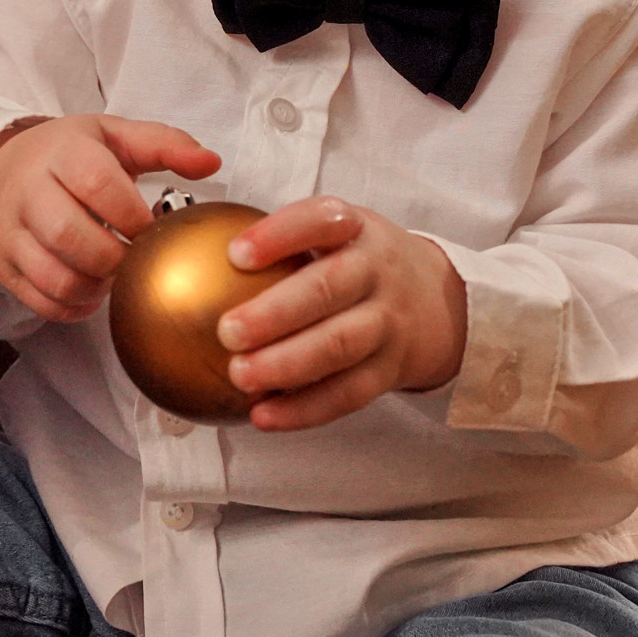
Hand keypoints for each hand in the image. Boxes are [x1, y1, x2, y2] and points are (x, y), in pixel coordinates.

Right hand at [0, 115, 220, 322]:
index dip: (133, 215)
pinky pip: (40, 302)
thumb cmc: (67, 155)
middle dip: (115, 258)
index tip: (153, 230)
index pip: (97, 184)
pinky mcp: (2, 265)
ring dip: (96, 287)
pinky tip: (92, 291)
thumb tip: (211, 162)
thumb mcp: (113, 136)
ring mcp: (9, 232)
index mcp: (61, 153)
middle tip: (138, 260)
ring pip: (54, 276)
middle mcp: (27, 191)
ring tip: (115, 274)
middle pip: (70, 235)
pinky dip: (74, 307)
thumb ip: (164, 145)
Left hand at [214, 196, 467, 431]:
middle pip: (327, 290)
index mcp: (355, 229)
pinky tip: (264, 415)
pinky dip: (304, 409)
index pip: (320, 221)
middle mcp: (376, 272)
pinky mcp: (390, 369)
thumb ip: (282, 240)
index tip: (235, 254)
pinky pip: (348, 393)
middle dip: (275, 313)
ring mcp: (387, 323)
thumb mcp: (338, 232)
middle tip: (226, 331)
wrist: (441, 302)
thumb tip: (196, 254)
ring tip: (239, 376)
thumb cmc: (364, 263)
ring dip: (286, 365)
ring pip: (338, 346)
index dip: (279, 236)